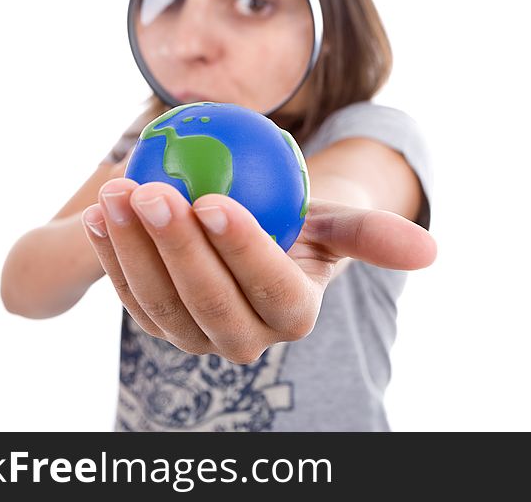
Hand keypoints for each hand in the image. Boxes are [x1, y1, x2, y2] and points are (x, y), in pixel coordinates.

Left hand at [81, 178, 435, 363]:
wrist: (261, 237)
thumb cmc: (303, 222)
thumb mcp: (336, 220)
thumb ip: (372, 234)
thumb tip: (431, 251)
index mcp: (294, 316)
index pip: (270, 289)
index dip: (242, 250)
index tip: (214, 199)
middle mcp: (246, 341)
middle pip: (209, 302)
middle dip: (176, 249)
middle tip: (151, 190)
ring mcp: (197, 338)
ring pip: (161, 303)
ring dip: (133, 249)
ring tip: (116, 191)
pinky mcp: (160, 323)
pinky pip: (131, 295)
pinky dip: (112, 255)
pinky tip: (99, 211)